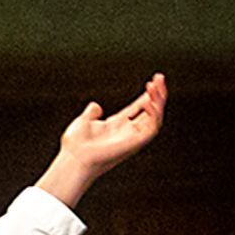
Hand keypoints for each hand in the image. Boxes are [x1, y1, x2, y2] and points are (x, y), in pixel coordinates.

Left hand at [35, 72, 167, 206]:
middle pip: (151, 111)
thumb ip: (91, 113)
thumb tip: (95, 106)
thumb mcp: (83, 122)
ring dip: (158, 101)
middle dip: (158, 95)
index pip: (138, 108)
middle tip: (160, 78)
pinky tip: (149, 101)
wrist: (74, 157)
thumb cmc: (75, 145)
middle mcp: (128, 131)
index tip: (154, 82)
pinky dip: (154, 115)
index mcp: (117, 125)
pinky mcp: (135, 143)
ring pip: (155, 118)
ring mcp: (132, 137)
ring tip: (155, 86)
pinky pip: (152, 128)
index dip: (147, 96)